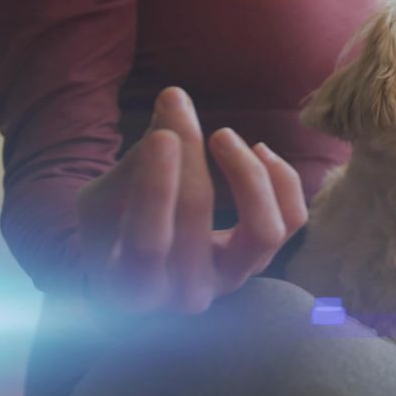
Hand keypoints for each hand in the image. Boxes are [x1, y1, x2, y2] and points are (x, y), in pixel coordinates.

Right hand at [77, 87, 306, 313]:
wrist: (137, 265)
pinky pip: (291, 221)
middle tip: (178, 108)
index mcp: (132, 289)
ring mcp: (231, 281)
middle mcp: (188, 296)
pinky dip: (281, 182)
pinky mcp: (262, 260)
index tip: (162, 137)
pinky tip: (259, 149)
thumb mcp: (105, 198)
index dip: (156, 186)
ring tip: (222, 135)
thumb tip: (175, 98)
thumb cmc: (112, 229)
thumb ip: (138, 158)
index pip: (149, 243)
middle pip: (199, 221)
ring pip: (263, 231)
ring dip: (247, 174)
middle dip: (191, 157)